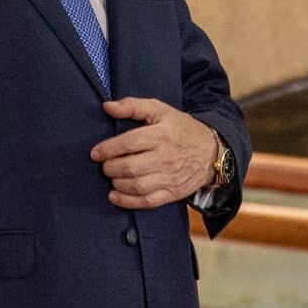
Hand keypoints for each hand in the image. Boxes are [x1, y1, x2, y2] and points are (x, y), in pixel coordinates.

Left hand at [88, 97, 223, 209]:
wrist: (212, 152)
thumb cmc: (181, 129)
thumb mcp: (160, 110)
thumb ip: (133, 106)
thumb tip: (107, 107)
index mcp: (161, 135)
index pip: (129, 143)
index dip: (108, 149)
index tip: (95, 153)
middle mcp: (165, 158)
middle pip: (130, 167)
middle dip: (110, 168)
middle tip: (105, 165)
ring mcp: (170, 177)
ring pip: (136, 186)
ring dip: (117, 183)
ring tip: (112, 177)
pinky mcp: (172, 193)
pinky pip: (147, 202)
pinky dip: (127, 202)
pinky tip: (115, 195)